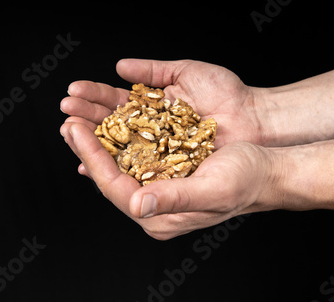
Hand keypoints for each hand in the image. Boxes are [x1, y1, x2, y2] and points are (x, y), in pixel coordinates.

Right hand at [61, 59, 264, 148]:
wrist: (253, 118)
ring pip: (118, 146)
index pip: (115, 102)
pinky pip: (134, 169)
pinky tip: (88, 164)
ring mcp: (157, 149)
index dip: (94, 98)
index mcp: (152, 105)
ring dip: (92, 141)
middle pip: (111, 124)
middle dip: (86, 117)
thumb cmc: (225, 93)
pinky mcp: (166, 168)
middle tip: (66, 112)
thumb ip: (153, 71)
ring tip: (70, 132)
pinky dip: (111, 167)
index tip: (73, 93)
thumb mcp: (187, 72)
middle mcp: (150, 129)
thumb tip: (119, 67)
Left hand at [62, 121, 281, 238]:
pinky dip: (116, 137)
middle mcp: (154, 203)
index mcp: (161, 215)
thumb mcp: (214, 188)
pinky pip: (131, 155)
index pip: (114, 187)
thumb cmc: (246, 180)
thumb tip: (138, 206)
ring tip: (77, 117)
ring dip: (97, 139)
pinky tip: (102, 124)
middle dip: (86, 147)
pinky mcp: (163, 170)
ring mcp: (156, 186)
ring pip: (117, 162)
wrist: (265, 169)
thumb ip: (176, 199)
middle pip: (109, 175)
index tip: (75, 130)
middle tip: (68, 120)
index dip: (92, 158)